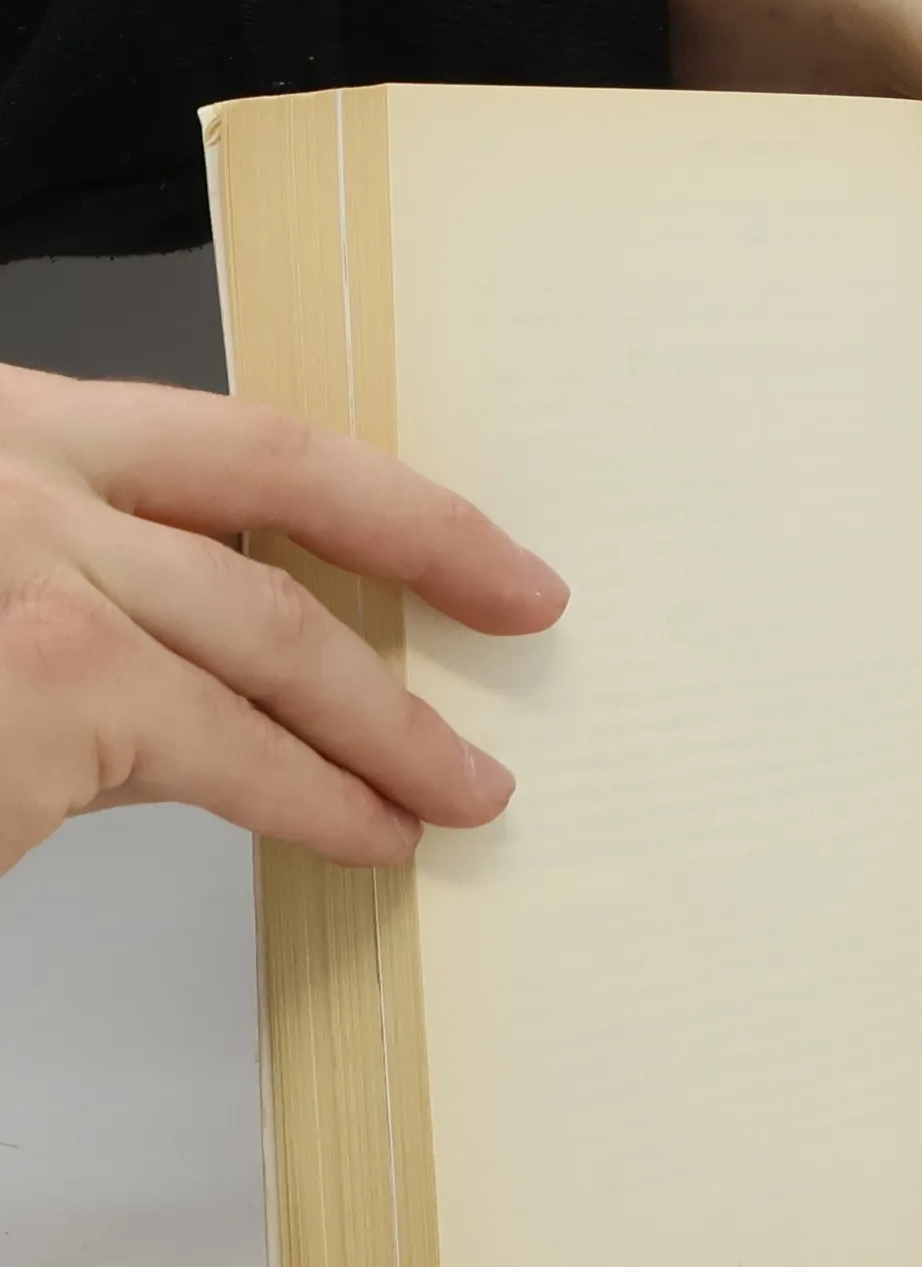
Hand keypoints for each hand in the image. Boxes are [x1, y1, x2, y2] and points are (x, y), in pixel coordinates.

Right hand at [0, 363, 567, 875]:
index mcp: (17, 433)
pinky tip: (368, 833)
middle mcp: (24, 473)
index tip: (475, 545)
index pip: (238, 441)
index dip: (381, 495)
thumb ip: (112, 615)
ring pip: (277, 633)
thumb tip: (248, 708)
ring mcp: (34, 566)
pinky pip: (234, 751)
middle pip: (279, 481)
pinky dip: (319, 802)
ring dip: (393, 727)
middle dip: (430, 549)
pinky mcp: (53, 681)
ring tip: (465, 789)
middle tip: (526, 607)